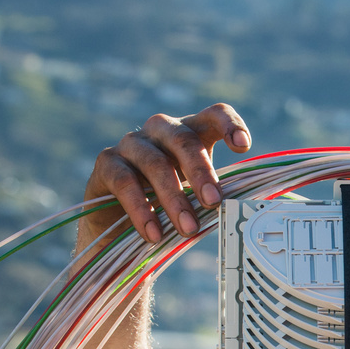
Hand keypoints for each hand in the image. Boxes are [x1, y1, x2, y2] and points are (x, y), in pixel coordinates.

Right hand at [77, 104, 251, 254]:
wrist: (119, 225)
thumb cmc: (167, 206)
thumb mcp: (195, 199)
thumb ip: (213, 197)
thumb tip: (239, 215)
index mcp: (190, 133)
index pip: (213, 115)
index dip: (229, 124)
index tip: (243, 145)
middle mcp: (161, 130)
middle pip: (184, 139)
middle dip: (201, 172)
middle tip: (214, 203)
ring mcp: (132, 144)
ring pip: (155, 163)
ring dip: (174, 198)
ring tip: (188, 229)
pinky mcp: (106, 163)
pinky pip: (125, 182)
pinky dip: (141, 210)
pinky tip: (154, 234)